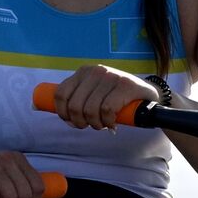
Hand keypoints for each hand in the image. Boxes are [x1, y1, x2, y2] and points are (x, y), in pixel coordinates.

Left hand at [46, 65, 160, 130]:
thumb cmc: (116, 98)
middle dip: (80, 122)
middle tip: (90, 126)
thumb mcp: (94, 92)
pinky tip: (112, 123)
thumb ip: (77, 97)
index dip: (62, 112)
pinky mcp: (125, 86)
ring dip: (95, 124)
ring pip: (90, 110)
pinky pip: (107, 110)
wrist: (148, 96)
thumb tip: (49, 110)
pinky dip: (107, 121)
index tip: (70, 121)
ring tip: (102, 125)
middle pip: (74, 106)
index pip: (60, 93)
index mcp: (84, 72)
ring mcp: (111, 77)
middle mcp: (95, 71)